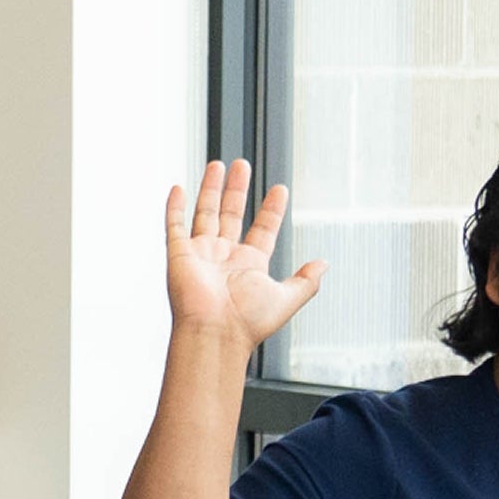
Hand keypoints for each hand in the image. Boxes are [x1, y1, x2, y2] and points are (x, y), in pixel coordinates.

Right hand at [165, 160, 325, 348]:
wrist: (215, 333)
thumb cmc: (247, 322)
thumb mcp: (288, 298)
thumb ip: (306, 281)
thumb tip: (323, 265)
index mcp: (250, 266)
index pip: (263, 230)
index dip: (272, 210)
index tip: (279, 190)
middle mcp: (225, 258)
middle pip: (232, 215)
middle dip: (238, 189)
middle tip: (243, 166)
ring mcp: (201, 255)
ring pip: (206, 213)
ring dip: (211, 189)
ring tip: (219, 165)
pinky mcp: (179, 255)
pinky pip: (175, 226)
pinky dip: (174, 207)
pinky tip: (178, 189)